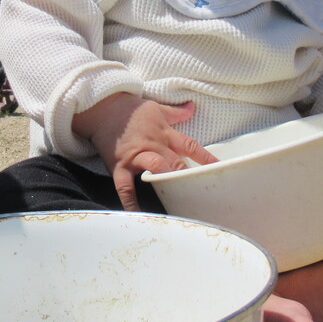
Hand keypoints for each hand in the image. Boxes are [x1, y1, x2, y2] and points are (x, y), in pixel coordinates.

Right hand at [72, 93, 217, 210]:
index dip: (206, 158)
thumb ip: (176, 112)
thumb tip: (192, 107)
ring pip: (155, 169)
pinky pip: (125, 187)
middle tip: (202, 189)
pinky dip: (131, 202)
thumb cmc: (130, 109)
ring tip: (177, 196)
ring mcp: (136, 157)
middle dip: (187, 174)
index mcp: (165, 134)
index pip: (190, 146)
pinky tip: (138, 214)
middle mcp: (153, 146)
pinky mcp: (120, 166)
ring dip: (165, 180)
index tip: (220, 169)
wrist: (103, 108)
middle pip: (175, 162)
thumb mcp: (156, 107)